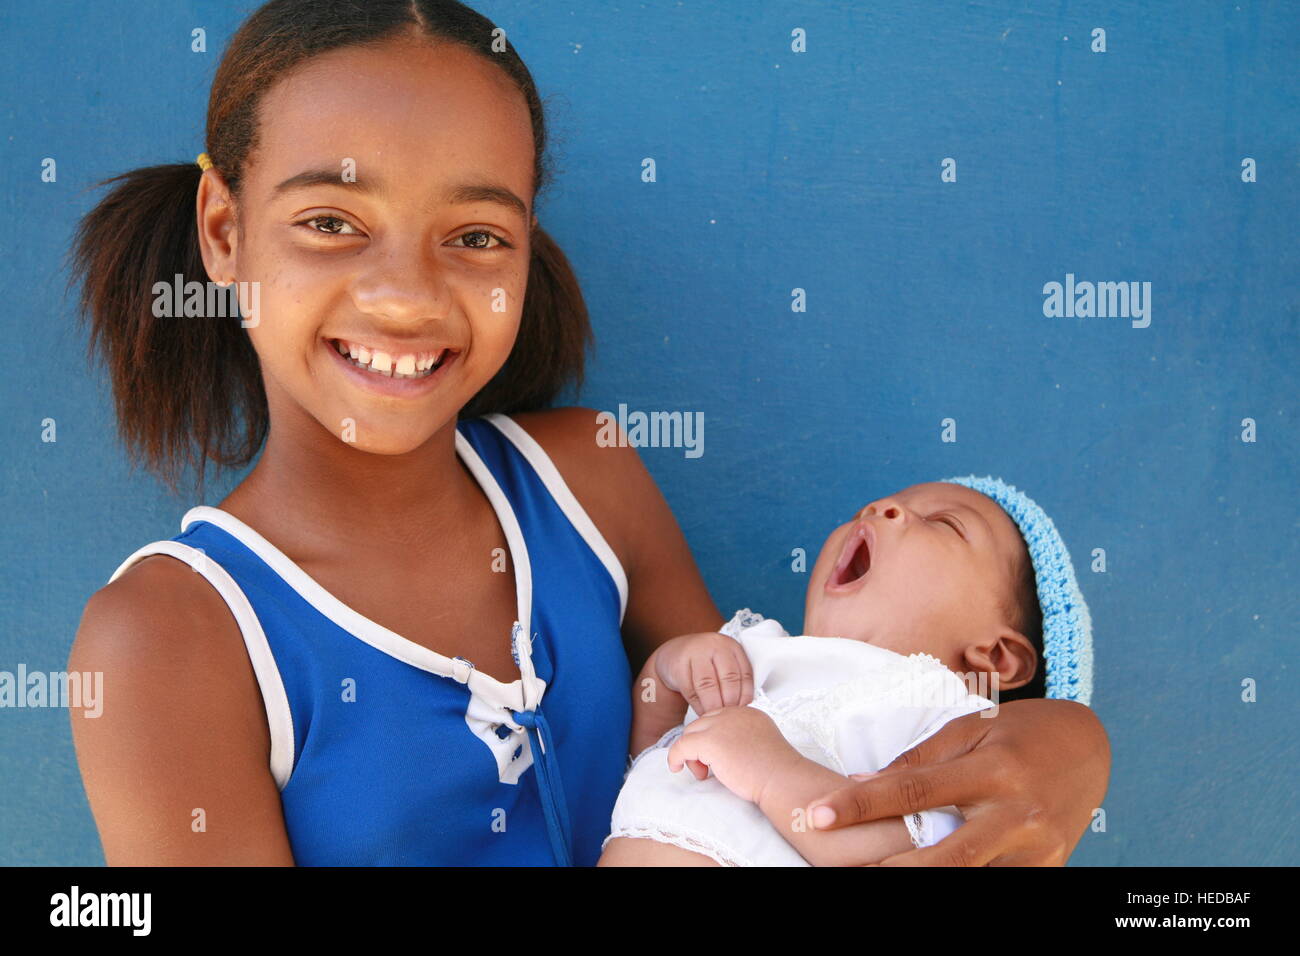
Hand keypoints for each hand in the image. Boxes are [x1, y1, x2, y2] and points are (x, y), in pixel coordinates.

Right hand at [653, 631, 754, 716]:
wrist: (674, 653)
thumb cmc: (704, 662)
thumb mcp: (723, 663)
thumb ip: (735, 679)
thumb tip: (745, 708)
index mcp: (732, 647)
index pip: (745, 673)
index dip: (746, 696)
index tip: (744, 711)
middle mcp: (715, 646)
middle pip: (728, 678)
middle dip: (731, 702)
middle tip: (730, 717)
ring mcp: (696, 653)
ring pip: (708, 685)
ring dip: (714, 706)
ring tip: (716, 717)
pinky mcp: (679, 665)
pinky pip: (691, 690)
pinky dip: (699, 706)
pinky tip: (703, 713)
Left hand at [666, 705, 797, 803]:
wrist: (782, 779)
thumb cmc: (777, 772)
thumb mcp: (760, 746)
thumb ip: (742, 741)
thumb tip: (723, 753)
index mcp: (747, 713)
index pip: (717, 719)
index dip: (712, 739)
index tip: (714, 758)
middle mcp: (733, 713)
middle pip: (702, 724)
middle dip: (699, 747)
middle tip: (707, 770)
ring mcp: (721, 725)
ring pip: (690, 734)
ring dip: (691, 754)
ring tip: (703, 774)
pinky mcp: (710, 741)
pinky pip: (681, 746)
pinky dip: (676, 758)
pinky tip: (677, 768)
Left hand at [807, 699, 1110, 865]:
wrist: (1089, 747)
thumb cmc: (1017, 732)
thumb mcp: (969, 730)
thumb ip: (919, 760)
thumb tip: (861, 782)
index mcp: (991, 770)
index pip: (913, 790)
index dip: (861, 804)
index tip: (818, 814)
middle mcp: (1017, 812)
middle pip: (944, 857)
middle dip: (890, 871)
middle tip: (844, 870)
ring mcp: (1037, 848)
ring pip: (971, 880)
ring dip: (923, 881)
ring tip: (876, 876)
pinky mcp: (1048, 869)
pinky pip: (996, 884)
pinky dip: (963, 882)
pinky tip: (928, 875)